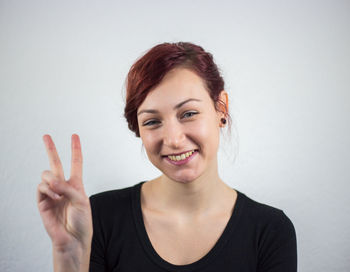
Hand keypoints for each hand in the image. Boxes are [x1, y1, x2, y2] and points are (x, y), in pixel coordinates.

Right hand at [37, 134, 92, 250]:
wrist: (73, 238)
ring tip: (58, 194)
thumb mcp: (81, 200)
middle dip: (51, 149)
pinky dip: (48, 190)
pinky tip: (54, 197)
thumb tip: (51, 181)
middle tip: (46, 136)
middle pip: (55, 163)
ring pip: (46, 174)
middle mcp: (63, 186)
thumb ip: (68, 187)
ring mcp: (52, 193)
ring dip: (52, 181)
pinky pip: (41, 187)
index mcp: (76, 184)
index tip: (74, 136)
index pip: (75, 162)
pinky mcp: (42, 202)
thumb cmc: (81, 220)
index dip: (75, 149)